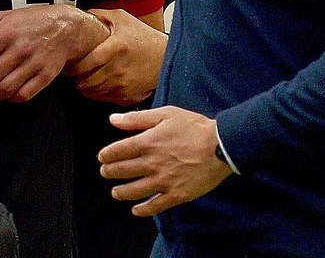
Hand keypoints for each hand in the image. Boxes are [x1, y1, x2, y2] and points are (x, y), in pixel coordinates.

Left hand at [0, 5, 105, 102]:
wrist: (66, 28)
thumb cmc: (32, 22)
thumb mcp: (6, 16)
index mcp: (7, 33)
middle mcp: (20, 49)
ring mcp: (34, 64)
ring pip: (5, 90)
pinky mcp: (46, 76)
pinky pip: (23, 95)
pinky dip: (9, 100)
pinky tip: (1, 97)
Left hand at [64, 8, 166, 105]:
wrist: (166, 56)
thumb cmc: (144, 37)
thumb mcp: (122, 18)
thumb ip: (100, 15)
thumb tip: (80, 15)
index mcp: (117, 47)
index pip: (87, 62)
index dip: (74, 66)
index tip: (69, 63)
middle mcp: (119, 67)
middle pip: (87, 80)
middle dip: (75, 77)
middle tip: (71, 71)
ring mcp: (123, 83)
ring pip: (93, 91)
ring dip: (83, 86)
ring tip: (81, 77)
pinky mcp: (127, 94)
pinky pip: (103, 98)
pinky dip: (94, 93)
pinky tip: (94, 84)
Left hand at [96, 107, 232, 216]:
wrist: (222, 146)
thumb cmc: (194, 127)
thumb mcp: (165, 114)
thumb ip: (137, 119)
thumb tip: (113, 119)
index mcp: (147, 142)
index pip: (117, 151)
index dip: (106, 155)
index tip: (102, 158)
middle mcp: (151, 163)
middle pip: (122, 171)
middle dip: (109, 172)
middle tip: (105, 173)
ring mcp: (164, 181)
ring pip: (134, 191)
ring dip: (120, 192)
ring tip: (115, 192)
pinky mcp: (177, 194)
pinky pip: (155, 206)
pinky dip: (143, 210)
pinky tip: (136, 210)